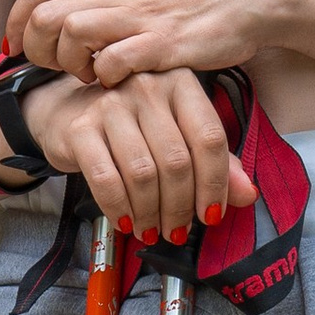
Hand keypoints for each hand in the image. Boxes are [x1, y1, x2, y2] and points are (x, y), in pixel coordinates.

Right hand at [2, 66, 255, 242]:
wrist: (66, 113)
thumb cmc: (132, 128)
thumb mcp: (178, 137)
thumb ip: (216, 163)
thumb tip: (248, 194)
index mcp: (180, 83)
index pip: (209, 137)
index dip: (216, 184)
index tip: (211, 215)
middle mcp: (147, 86)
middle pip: (177, 160)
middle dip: (180, 207)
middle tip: (177, 231)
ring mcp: (111, 104)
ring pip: (143, 173)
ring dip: (151, 213)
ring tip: (152, 230)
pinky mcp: (80, 128)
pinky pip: (106, 179)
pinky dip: (120, 209)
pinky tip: (127, 222)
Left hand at [11, 0, 290, 86]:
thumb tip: (65, 17)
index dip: (16, 22)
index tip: (18, 48)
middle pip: (42, 16)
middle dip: (37, 50)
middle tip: (58, 68)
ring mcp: (137, 15)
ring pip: (70, 32)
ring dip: (70, 63)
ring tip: (89, 75)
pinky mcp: (162, 43)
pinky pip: (113, 61)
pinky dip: (107, 77)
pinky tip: (119, 82)